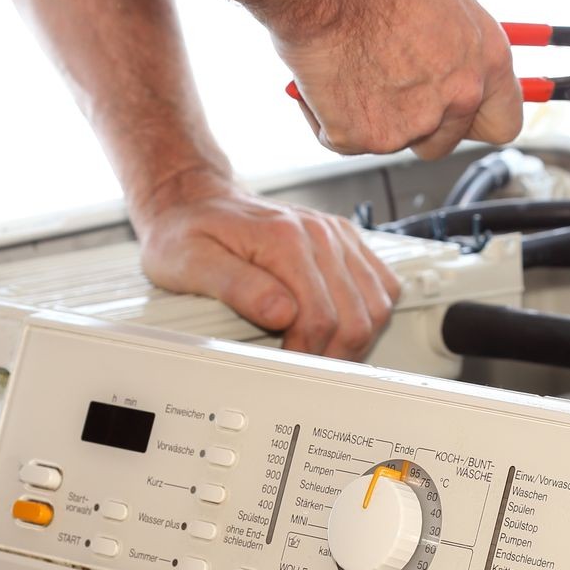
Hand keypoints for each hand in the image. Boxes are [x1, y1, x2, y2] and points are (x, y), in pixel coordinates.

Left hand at [133, 171, 399, 358]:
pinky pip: (383, 283)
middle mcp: (318, 232)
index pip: (319, 317)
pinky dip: (371, 312)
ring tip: (324, 354)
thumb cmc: (187, 233)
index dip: (306, 354)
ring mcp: (336, 234)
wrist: (195, 201)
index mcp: (284, 239)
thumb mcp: (190, 263)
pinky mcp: (345, 239)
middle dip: (335, 354)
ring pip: (377, 303)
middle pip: (356, 316)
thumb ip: (237, 287)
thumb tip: (281, 314)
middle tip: (307, 369)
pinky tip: (345, 326)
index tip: (286, 367)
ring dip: (356, 338)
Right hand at [276, 0, 522, 159]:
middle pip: (442, 142)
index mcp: (487, 62)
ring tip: (350, 67)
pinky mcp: (366, 138)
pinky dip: (328, 118)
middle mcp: (459, 97)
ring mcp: (413, 124)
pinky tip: (325, 78)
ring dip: (370, 117)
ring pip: (391, 141)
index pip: (503, 122)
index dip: (476, 122)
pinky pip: (345, 141)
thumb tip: (454, 63)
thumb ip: (459, 47)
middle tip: (386, 89)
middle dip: (415, 125)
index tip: (461, 118)